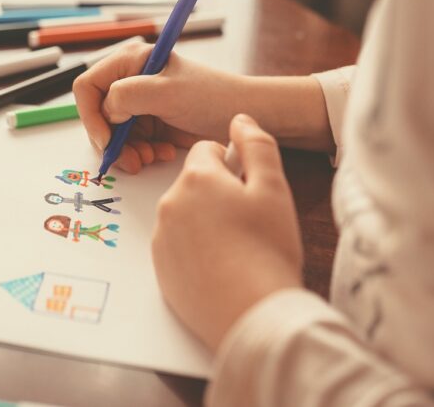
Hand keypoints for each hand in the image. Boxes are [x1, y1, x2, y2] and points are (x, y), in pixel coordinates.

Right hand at [73, 41, 246, 172]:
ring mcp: (141, 104)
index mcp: (131, 61)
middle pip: (98, 115)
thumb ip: (127, 96)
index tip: (106, 140)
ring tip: (148, 159)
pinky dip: (141, 153)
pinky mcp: (151, 124)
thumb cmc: (212, 96)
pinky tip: (161, 154)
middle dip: (111, 140)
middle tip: (130, 159)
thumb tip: (106, 111)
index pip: (88, 86)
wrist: (243, 117)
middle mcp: (132, 81)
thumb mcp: (167, 92)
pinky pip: (131, 144)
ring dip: (127, 151)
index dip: (91, 115)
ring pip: (113, 134)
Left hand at [151, 114, 303, 351]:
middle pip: (194, 183)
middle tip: (248, 222)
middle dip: (218, 194)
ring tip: (237, 247)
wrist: (251, 313)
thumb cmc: (267, 249)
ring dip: (205, 221)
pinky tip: (221, 266)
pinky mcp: (159, 268)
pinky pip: (177, 245)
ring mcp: (161, 237)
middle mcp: (169, 203)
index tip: (248, 189)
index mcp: (196, 178)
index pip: (205, 151)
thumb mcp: (273, 188)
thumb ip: (256, 146)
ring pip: (185, 214)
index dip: (232, 166)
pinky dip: (195, 250)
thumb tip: (239, 119)